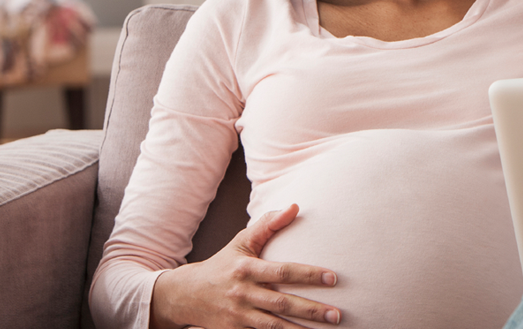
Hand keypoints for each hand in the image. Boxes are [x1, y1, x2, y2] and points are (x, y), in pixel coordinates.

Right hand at [150, 204, 340, 328]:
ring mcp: (238, 316)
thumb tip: (295, 207)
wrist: (185, 295)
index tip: (333, 278)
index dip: (308, 275)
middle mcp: (242, 293)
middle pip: (282, 304)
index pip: (282, 272)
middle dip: (311, 310)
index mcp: (246, 269)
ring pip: (274, 326)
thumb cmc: (223, 265)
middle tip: (336, 314)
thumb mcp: (241, 242)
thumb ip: (268, 224)